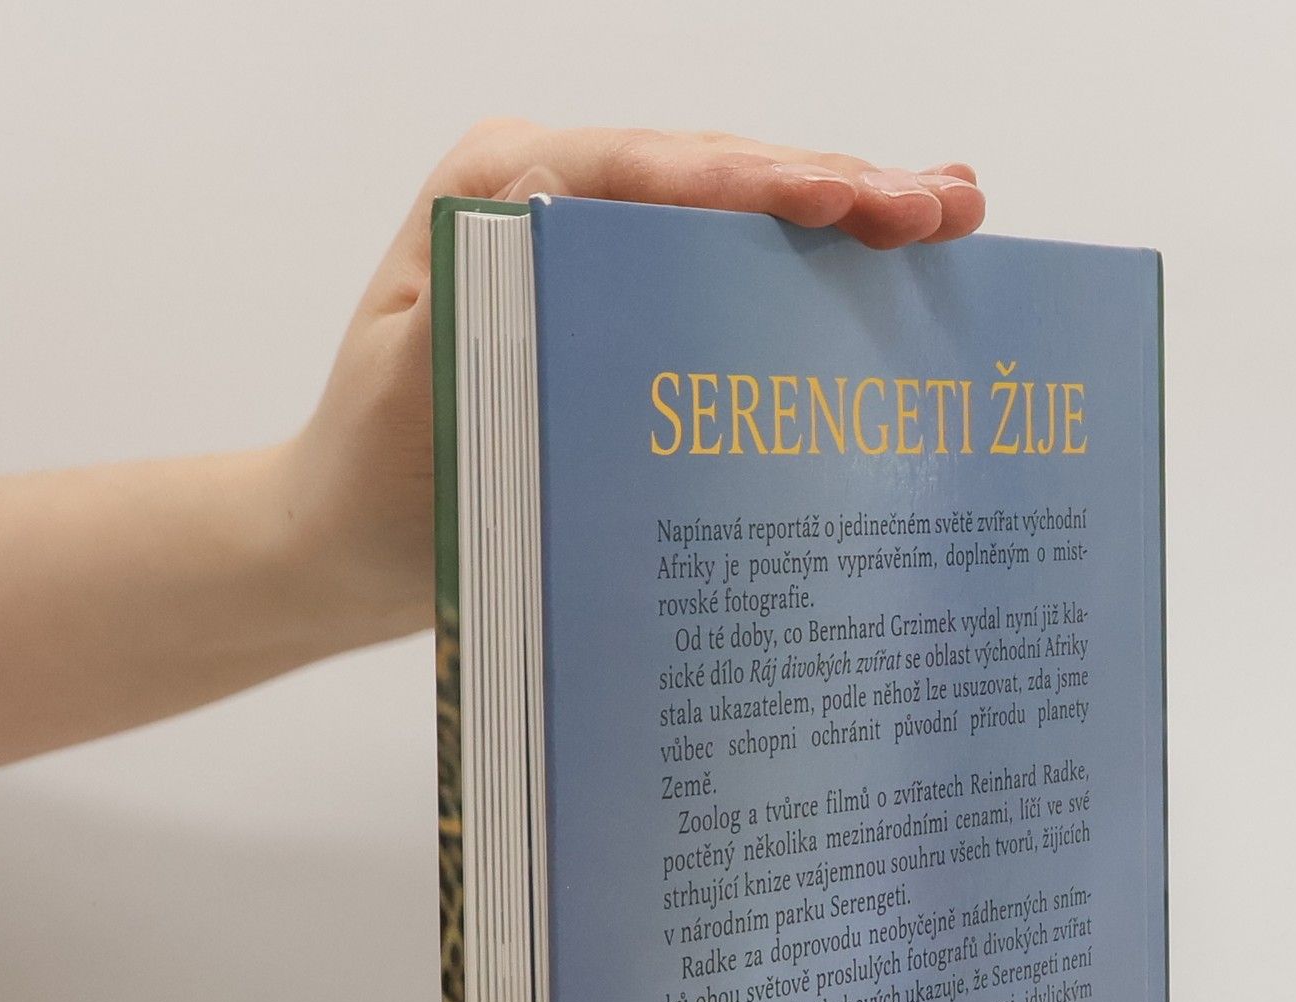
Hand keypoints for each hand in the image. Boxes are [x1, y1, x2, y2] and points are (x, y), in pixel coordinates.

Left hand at [279, 122, 986, 644]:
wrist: (344, 537)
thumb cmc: (373, 476)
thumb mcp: (413, 393)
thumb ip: (490, 304)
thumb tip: (583, 229)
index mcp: (500, 193)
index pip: (648, 170)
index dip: (756, 183)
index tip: (846, 201)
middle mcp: (554, 196)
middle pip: (715, 174)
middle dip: (835, 186)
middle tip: (942, 208)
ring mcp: (596, 245)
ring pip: (740, 214)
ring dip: (848, 213)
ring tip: (952, 213)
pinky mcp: (624, 300)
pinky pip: (730, 270)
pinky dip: (814, 266)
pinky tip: (896, 254)